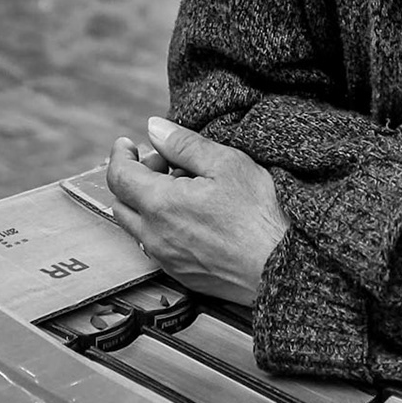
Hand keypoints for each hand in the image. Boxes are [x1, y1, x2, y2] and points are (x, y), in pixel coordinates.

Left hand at [105, 118, 289, 306]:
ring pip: (136, 226)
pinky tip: (191, 215)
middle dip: (134, 176)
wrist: (282, 267)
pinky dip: (159, 224)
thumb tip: (153, 128)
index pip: (118, 176)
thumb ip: (183, 144)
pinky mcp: (181, 275)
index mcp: (160, 204)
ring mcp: (166, 259)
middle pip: (120, 202)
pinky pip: (155, 246)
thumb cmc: (259, 214)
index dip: (120, 154)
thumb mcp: (226, 163)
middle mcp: (154, 236)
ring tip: (181, 188)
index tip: (127, 143)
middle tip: (164, 163)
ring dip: (146, 202)